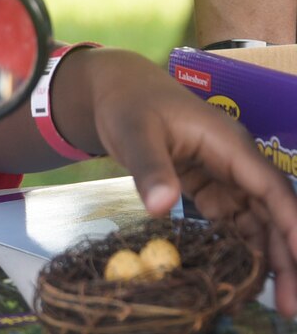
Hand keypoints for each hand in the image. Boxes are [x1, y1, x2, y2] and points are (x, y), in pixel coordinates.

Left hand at [86, 48, 296, 316]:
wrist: (115, 90)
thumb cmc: (128, 105)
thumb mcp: (134, 133)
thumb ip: (151, 169)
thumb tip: (162, 207)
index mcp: (229, 144)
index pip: (272, 189)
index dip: (291, 226)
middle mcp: (236, 160)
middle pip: (273, 211)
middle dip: (287, 255)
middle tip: (290, 305)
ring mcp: (225, 174)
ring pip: (258, 219)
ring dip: (269, 257)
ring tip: (276, 300)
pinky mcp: (210, 184)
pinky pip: (235, 219)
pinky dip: (242, 245)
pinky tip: (245, 275)